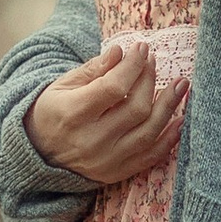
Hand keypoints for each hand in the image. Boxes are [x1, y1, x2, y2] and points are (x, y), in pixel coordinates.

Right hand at [24, 40, 184, 185]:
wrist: (39, 153)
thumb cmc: (54, 111)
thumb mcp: (63, 85)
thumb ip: (94, 69)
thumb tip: (120, 52)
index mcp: (73, 114)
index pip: (113, 88)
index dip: (133, 66)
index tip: (142, 48)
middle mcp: (91, 140)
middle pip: (136, 109)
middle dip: (150, 80)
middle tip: (153, 62)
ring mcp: (106, 160)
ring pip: (149, 132)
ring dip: (169, 106)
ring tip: (181, 85)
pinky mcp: (117, 172)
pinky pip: (151, 156)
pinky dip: (170, 138)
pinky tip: (179, 118)